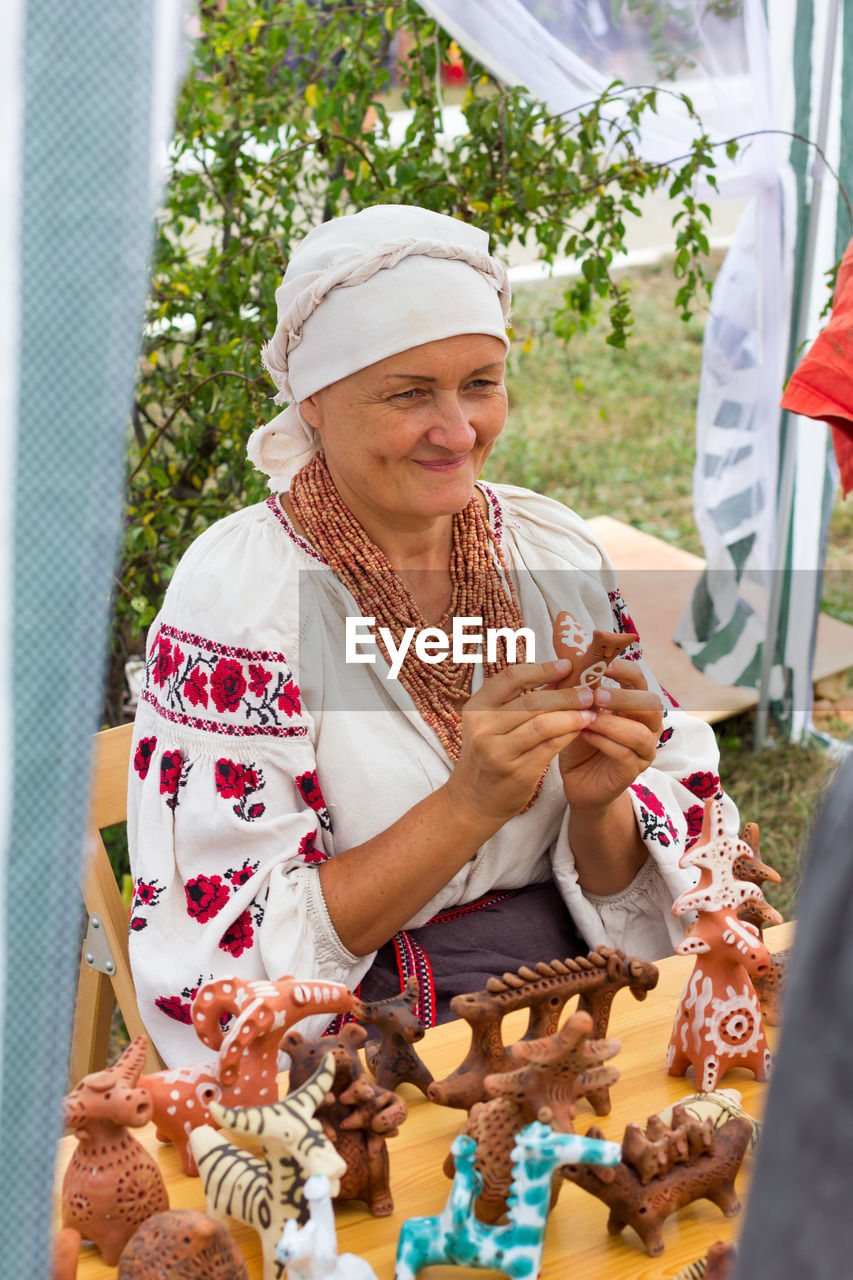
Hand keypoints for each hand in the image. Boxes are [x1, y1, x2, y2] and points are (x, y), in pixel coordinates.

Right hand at [444, 658, 596, 827]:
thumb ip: (520, 700)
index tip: (567, 665)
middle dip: (566, 695)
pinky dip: (569, 735)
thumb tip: (560, 673)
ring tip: (591, 712)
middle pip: (532, 701)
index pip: (511, 678)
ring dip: (573, 716)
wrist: (473, 800)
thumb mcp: (491, 724)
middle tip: (590, 692)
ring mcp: (498, 751)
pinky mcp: (516, 771)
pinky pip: (550, 747)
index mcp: (476, 708)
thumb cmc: (489, 755)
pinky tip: (581, 730)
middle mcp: (482, 727)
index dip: (542, 669)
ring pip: (544, 725)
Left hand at [558, 660, 662, 812]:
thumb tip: (570, 660)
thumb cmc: (579, 740)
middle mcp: (647, 726)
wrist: (577, 780)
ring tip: (587, 719)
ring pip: (640, 733)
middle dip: (624, 697)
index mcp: (635, 705)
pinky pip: (625, 755)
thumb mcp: (578, 711)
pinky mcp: (632, 772)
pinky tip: (585, 735)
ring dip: (611, 723)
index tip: (604, 665)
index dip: (625, 670)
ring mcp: (643, 751)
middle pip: (651, 704)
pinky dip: (604, 742)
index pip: (640, 681)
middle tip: (597, 694)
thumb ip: (579, 690)